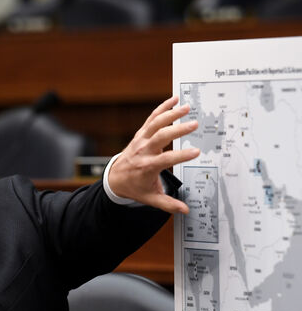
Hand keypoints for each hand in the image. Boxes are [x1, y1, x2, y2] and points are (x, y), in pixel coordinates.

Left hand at [108, 95, 199, 213]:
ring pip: (155, 124)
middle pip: (160, 137)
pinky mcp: (141, 134)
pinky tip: (174, 100)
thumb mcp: (150, 198)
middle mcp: (143, 151)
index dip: (180, 156)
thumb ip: (168, 204)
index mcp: (147, 167)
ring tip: (187, 107)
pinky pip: (151, 118)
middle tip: (194, 125)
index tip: (196, 152)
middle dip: (178, 130)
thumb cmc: (134, 187)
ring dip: (171, 114)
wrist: (115, 178)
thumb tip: (185, 210)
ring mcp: (141, 141)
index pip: (165, 160)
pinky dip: (162, 108)